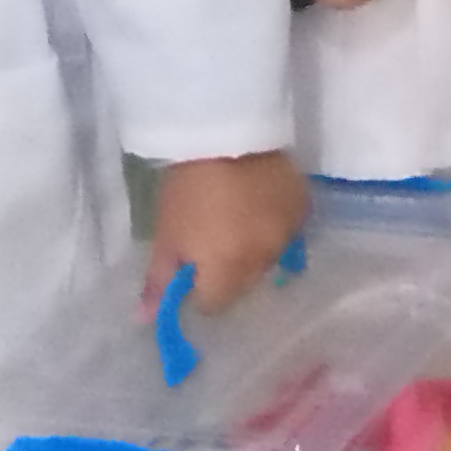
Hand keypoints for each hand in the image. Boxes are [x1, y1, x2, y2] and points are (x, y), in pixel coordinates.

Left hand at [146, 149, 307, 314]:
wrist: (226, 131)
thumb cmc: (187, 189)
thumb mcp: (166, 235)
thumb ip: (159, 281)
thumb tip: (146, 319)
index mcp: (228, 271)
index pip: (214, 304)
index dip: (200, 289)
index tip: (192, 266)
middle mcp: (264, 260)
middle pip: (244, 284)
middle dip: (228, 271)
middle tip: (212, 239)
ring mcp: (289, 234)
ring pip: (269, 259)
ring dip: (253, 248)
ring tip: (237, 218)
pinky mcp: (303, 208)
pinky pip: (287, 232)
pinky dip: (273, 226)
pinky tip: (258, 205)